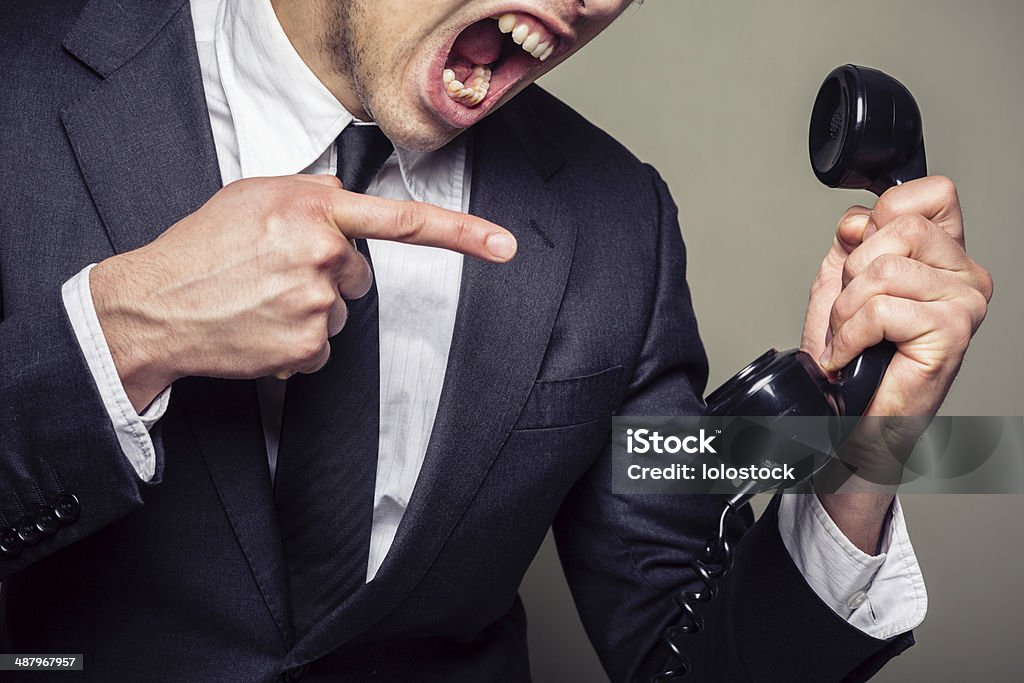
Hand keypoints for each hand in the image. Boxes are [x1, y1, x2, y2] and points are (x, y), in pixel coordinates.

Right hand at [90, 175, 517, 409]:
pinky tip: (259, 329)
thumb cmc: (200, 247)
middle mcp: (322, 257)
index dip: (461, 233)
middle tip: (275, 272)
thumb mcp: (253, 194)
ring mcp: (316, 307)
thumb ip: (310, 192)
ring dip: (309, 308)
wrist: (153, 306)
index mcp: (313, 211)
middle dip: (328, 273)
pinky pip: (321, 348)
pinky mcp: (306, 349)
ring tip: (259, 300)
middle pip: (359, 273)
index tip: (504, 245)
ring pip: (339, 312)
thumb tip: (345, 202)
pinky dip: (296, 342)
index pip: (401, 221)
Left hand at [801, 176, 991, 550]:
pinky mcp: (952, 332)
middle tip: (851, 312)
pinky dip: (850, 335)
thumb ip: (853, 241)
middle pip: (899, 228)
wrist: (849, 420)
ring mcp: (965, 303)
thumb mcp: (842, 283)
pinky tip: (851, 356)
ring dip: (847, 309)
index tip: (861, 251)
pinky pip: (880, 308)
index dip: (884, 214)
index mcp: (946, 254)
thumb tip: (860, 218)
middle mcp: (966, 275)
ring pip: (884, 269)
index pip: (932, 192)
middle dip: (853, 272)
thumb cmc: (852, 358)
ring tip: (850, 337)